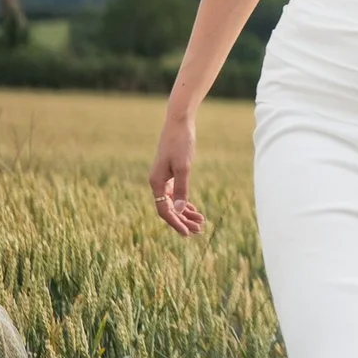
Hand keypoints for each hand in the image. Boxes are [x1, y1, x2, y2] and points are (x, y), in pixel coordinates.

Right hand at [150, 115, 206, 236]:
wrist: (179, 123)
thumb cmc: (181, 143)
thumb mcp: (184, 168)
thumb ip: (182, 189)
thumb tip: (179, 210)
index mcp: (156, 183)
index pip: (164, 211)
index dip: (176, 223)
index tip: (188, 234)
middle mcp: (157, 182)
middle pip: (169, 208)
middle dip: (183, 220)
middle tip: (199, 230)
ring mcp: (162, 178)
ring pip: (173, 201)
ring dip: (186, 212)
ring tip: (200, 223)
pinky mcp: (169, 172)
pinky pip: (175, 193)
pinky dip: (184, 202)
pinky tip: (194, 209)